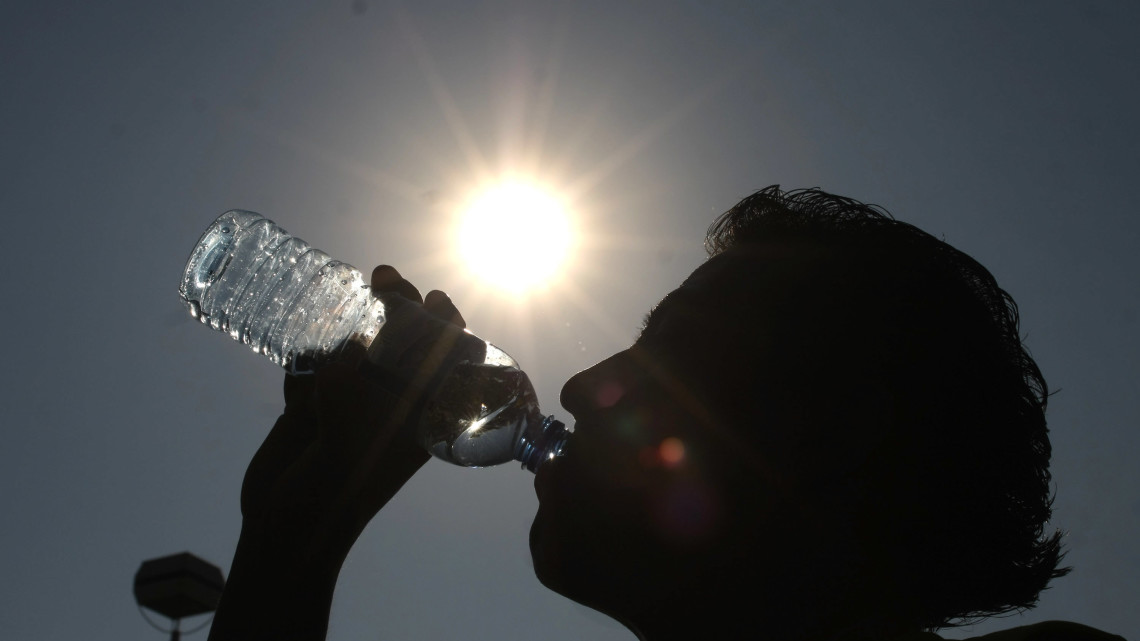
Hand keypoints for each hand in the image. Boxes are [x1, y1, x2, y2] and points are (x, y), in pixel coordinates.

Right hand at [209, 266, 464, 640]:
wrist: (283, 532)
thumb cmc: (333, 497)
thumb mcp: (353, 446)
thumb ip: (350, 395)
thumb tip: (350, 347)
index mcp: (418, 421)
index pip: (447, 366)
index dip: (449, 329)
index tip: (437, 299)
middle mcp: (388, 409)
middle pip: (405, 347)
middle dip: (400, 308)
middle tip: (386, 278)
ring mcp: (347, 406)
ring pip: (361, 350)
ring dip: (358, 320)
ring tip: (358, 290)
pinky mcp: (309, 409)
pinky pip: (314, 367)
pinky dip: (311, 352)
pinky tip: (304, 351)